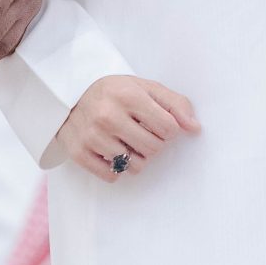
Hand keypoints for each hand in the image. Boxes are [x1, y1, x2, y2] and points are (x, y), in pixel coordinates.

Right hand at [54, 75, 199, 180]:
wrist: (70, 96)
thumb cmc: (115, 93)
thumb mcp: (145, 88)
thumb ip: (175, 104)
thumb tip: (195, 129)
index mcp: (128, 95)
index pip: (169, 128)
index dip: (168, 128)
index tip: (157, 123)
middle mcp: (108, 115)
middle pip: (154, 149)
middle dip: (152, 143)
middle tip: (140, 132)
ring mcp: (92, 136)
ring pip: (136, 166)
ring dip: (136, 157)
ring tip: (125, 141)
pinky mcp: (79, 153)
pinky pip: (113, 176)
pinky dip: (117, 168)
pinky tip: (111, 151)